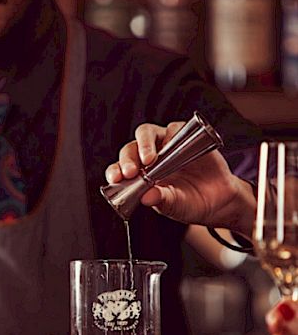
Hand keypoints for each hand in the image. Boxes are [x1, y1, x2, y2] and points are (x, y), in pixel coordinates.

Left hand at [105, 122, 255, 235]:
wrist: (218, 200)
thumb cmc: (189, 203)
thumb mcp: (175, 206)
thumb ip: (161, 200)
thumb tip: (146, 197)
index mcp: (138, 176)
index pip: (120, 169)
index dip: (115, 171)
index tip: (116, 178)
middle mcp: (148, 158)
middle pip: (131, 148)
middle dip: (128, 158)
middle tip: (132, 171)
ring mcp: (165, 145)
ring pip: (147, 133)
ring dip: (145, 143)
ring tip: (150, 159)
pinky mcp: (184, 137)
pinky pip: (174, 128)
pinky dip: (171, 134)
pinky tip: (173, 146)